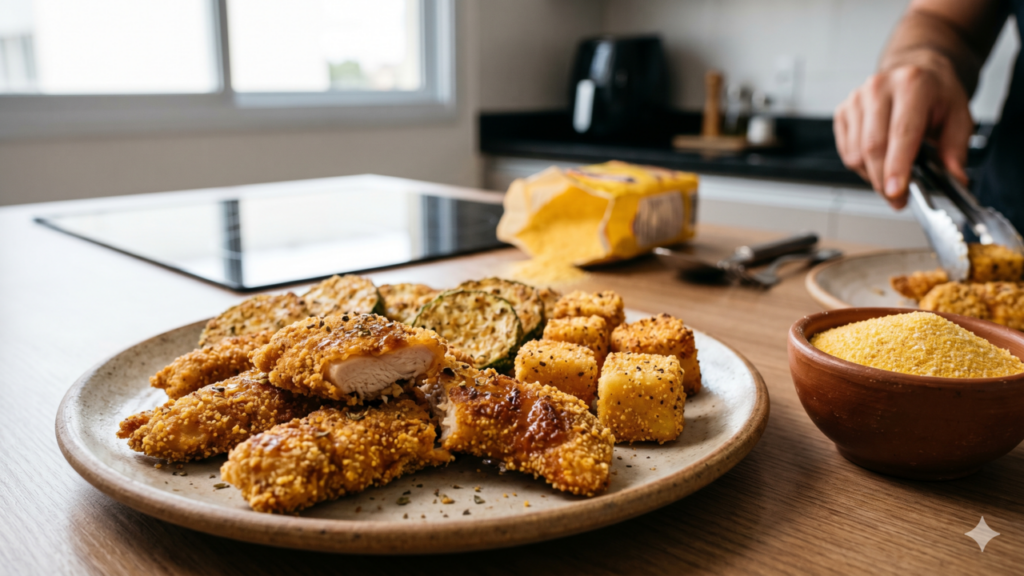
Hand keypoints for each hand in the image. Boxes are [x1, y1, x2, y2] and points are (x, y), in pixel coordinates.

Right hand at [834, 56, 972, 208]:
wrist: (915, 72)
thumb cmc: (936, 94)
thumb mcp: (958, 117)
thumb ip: (956, 150)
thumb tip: (955, 180)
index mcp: (912, 84)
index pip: (901, 132)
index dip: (897, 166)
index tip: (896, 192)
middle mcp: (879, 88)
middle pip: (873, 147)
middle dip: (884, 181)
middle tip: (898, 199)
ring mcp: (857, 99)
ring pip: (856, 154)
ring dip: (873, 175)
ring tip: (892, 174)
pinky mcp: (843, 110)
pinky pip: (846, 152)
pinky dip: (862, 166)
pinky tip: (878, 160)